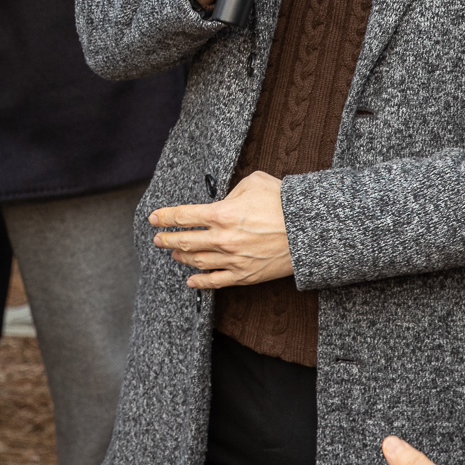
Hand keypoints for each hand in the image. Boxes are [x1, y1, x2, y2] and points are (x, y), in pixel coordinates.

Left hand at [147, 170, 290, 288]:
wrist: (309, 230)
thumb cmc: (283, 202)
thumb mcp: (254, 182)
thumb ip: (231, 191)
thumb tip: (222, 200)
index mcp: (222, 213)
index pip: (183, 216)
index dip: (165, 217)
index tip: (154, 218)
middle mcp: (223, 238)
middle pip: (184, 241)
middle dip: (166, 239)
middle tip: (157, 238)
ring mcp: (233, 259)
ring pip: (197, 261)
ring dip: (181, 257)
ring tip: (174, 253)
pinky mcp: (245, 275)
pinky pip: (216, 282)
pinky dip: (200, 282)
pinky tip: (191, 280)